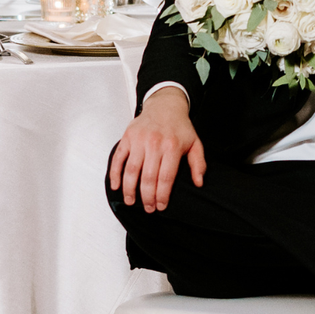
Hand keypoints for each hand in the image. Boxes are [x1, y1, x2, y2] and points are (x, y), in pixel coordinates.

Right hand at [108, 90, 205, 211]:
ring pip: (132, 170)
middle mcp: (154, 143)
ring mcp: (139, 140)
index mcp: (172, 147)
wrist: (165, 105)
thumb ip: (198, 164)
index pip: (166, 177)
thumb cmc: (179, 127)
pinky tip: (116, 186)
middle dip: (147, 197)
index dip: (162, 195)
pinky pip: (118, 158)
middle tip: (148, 208)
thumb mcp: (195, 143)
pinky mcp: (127, 138)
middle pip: (148, 177)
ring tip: (130, 201)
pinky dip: (115, 173)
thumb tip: (199, 183)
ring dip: (129, 189)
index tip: (160, 206)